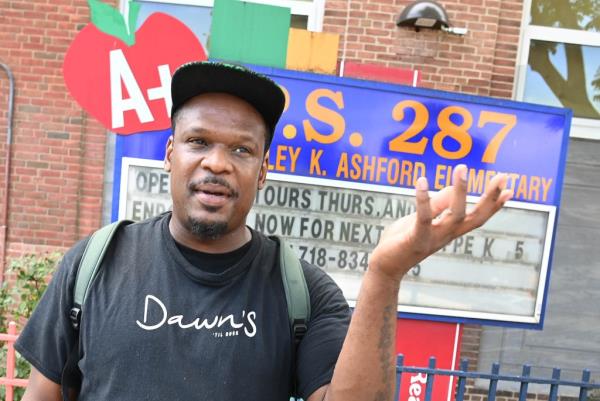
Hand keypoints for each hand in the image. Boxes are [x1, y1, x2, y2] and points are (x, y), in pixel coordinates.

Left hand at [369, 164, 512, 281]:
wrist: (384, 268)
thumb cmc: (401, 242)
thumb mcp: (420, 220)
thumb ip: (436, 206)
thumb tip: (452, 189)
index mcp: (449, 230)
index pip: (477, 217)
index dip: (494, 205)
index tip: (511, 190)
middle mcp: (446, 235)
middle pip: (475, 217)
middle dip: (490, 198)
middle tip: (503, 177)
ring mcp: (433, 238)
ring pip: (454, 215)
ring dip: (460, 191)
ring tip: (462, 168)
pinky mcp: (416, 239)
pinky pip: (423, 217)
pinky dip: (423, 199)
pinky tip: (421, 180)